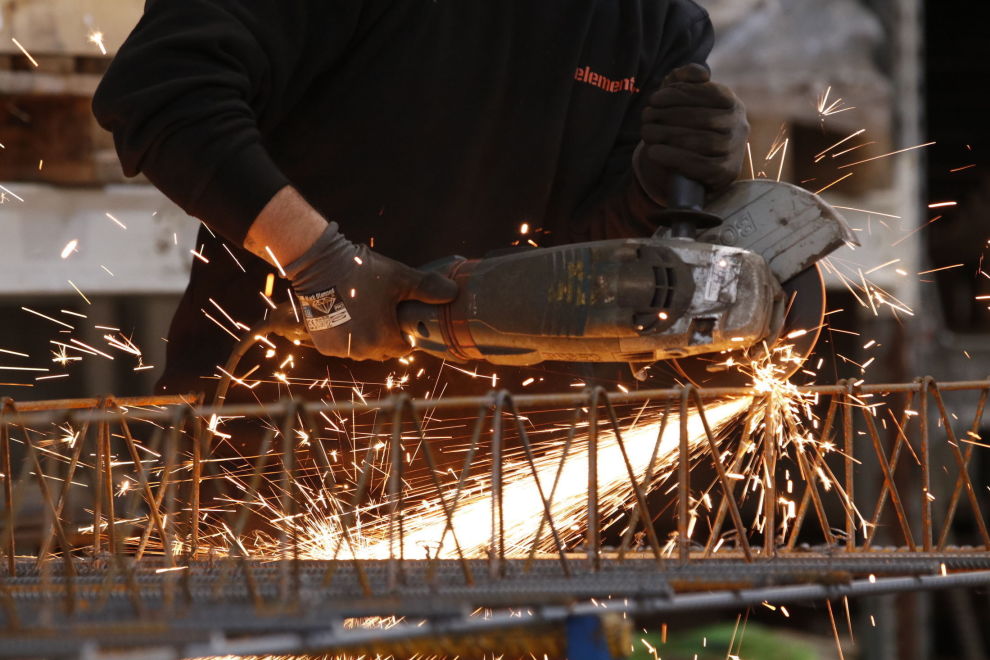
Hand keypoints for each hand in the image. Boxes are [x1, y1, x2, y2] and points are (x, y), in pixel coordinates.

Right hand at [285, 224, 457, 359]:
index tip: (402, 318)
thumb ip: (429, 288)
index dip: (406, 333)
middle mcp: (362, 351)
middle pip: (384, 350)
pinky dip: (347, 337)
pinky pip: (344, 347)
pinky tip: (348, 317)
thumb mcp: (400, 278)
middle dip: (387, 336)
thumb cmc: (363, 272)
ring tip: (365, 312)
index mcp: (384, 340)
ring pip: (363, 349)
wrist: (320, 266)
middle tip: (383, 312)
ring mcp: (342, 350)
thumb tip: (455, 293)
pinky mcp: (324, 346)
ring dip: (366, 337)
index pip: (405, 348)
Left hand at [636, 63, 748, 199]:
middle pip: (704, 118)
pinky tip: (654, 152)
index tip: (654, 99)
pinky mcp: (725, 173)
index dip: (680, 94)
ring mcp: (734, 150)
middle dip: (670, 116)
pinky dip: (674, 158)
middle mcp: (739, 125)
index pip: (710, 93)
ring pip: (702, 142)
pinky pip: (700, 165)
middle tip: (645, 117)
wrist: (690, 166)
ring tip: (646, 132)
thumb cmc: (685, 125)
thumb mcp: (683, 98)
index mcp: (731, 103)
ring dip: (669, 135)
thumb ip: (686, 78)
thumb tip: (698, 73)